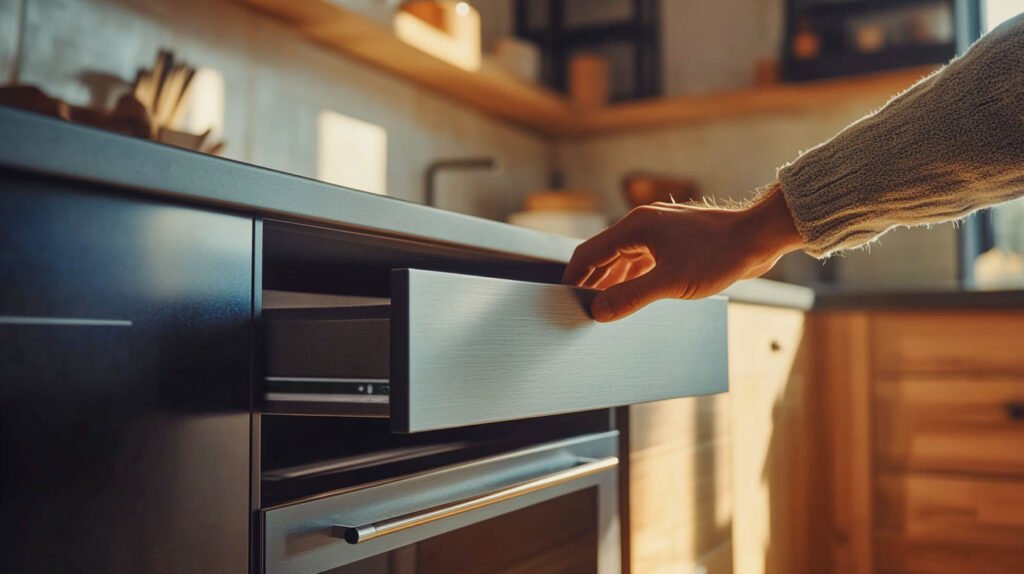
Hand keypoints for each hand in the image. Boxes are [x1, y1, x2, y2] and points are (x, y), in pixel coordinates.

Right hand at [563, 184, 803, 321]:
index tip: (562, 296)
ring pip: (622, 260)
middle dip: (589, 281)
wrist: (757, 239)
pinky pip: (640, 261)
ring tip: (600, 306)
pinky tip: (630, 296)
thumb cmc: (719, 254)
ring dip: (611, 282)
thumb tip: (598, 311)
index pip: (589, 253)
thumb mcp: (670, 282)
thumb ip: (630, 297)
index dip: (573, 276)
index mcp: (635, 227)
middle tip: (578, 306)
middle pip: (603, 255)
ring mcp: (658, 233)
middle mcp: (642, 225)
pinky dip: (631, 279)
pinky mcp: (672, 242)